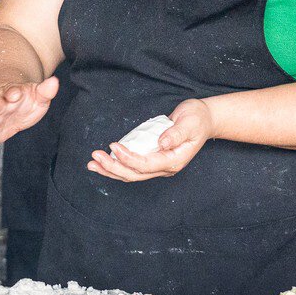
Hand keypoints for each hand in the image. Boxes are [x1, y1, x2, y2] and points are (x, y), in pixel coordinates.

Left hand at [89, 97, 210, 181]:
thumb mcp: (190, 122)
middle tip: (94, 157)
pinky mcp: (152, 160)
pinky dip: (116, 166)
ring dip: (110, 170)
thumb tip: (162, 143)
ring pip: (131, 174)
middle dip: (113, 167)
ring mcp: (158, 166)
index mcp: (174, 160)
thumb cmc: (197, 119)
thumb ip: (177, 133)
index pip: (146, 164)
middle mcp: (165, 167)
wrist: (204, 121)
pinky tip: (103, 163)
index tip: (113, 145)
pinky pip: (132, 168)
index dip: (128, 158)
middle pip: (135, 174)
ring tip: (92, 164)